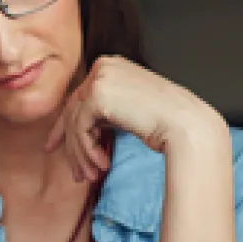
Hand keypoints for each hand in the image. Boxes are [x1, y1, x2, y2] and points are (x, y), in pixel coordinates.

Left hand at [47, 56, 222, 181]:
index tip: (56, 146)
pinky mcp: (98, 94)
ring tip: (91, 175)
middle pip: (73, 109)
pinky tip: (102, 165)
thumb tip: (79, 130)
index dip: (65, 125)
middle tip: (75, 172)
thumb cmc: (166, 120)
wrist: (186, 124)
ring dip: (81, 154)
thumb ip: (104, 112)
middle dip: (71, 145)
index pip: (79, 96)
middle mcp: (103, 66)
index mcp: (111, 65)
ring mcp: (100, 78)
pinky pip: (80, 127)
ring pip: (74, 121)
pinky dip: (87, 150)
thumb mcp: (127, 109)